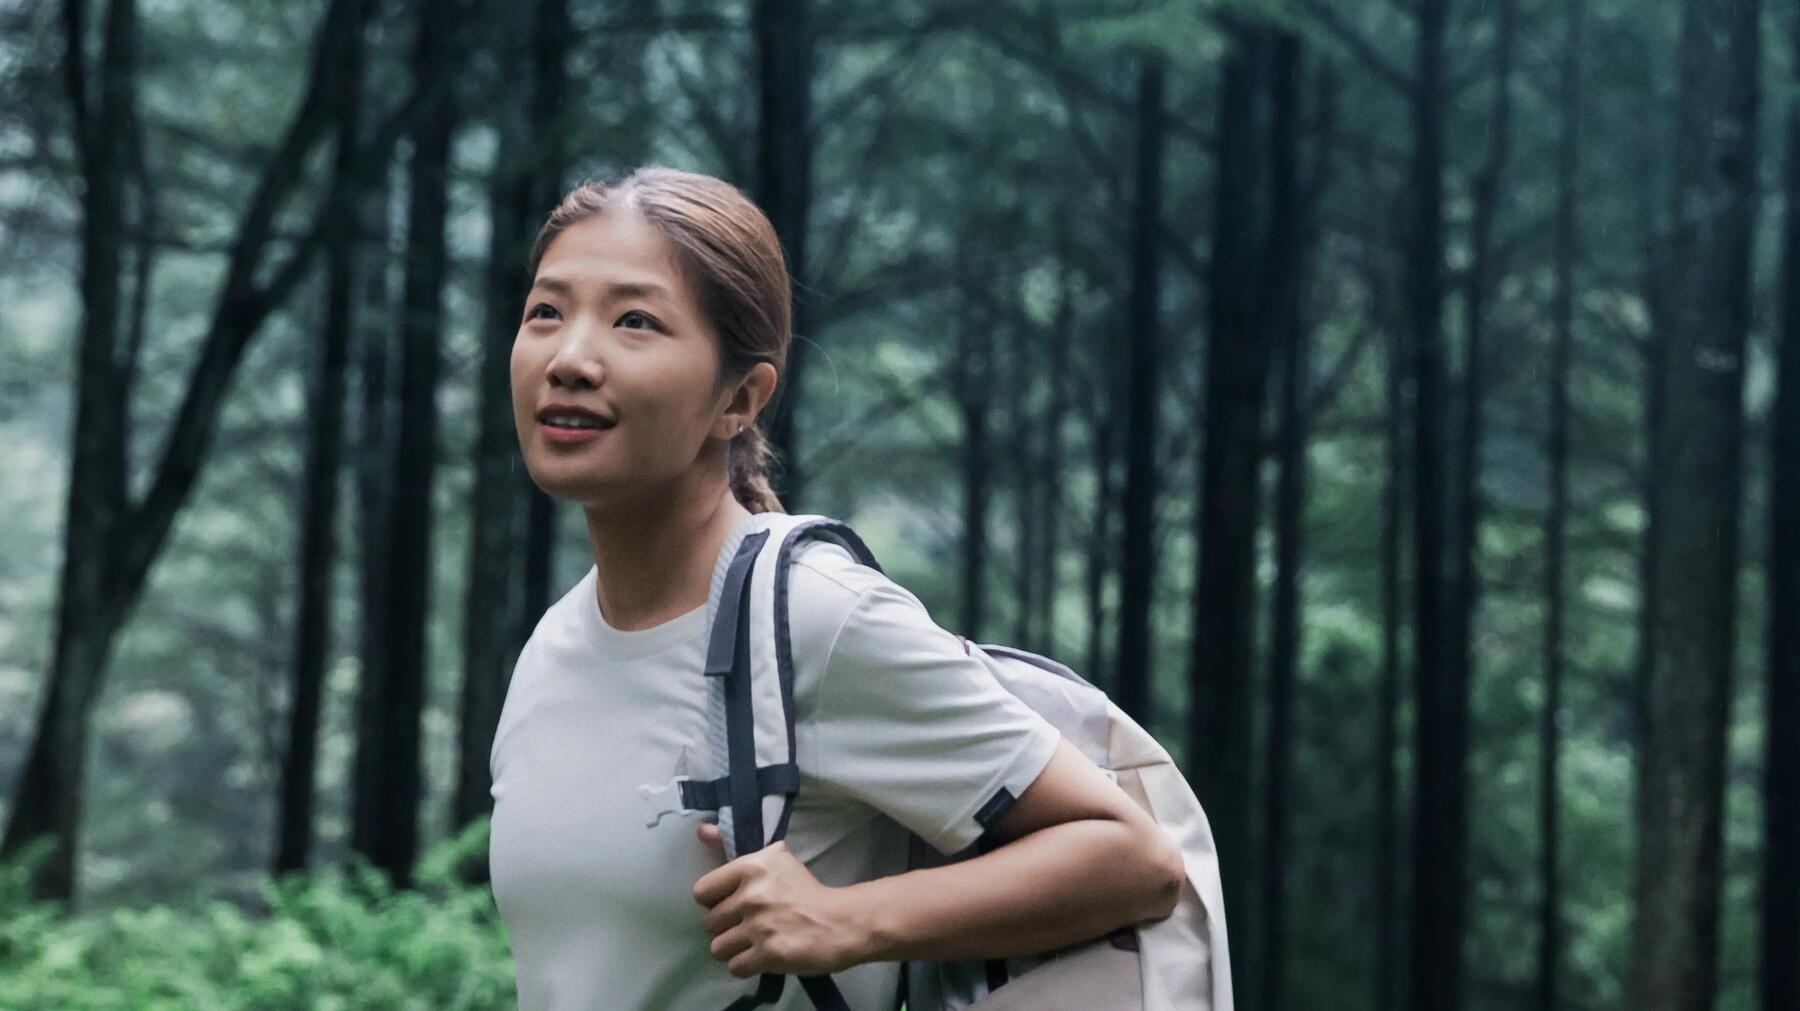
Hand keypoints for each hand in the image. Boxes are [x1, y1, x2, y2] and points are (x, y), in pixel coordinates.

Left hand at [692, 823, 867, 978]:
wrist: (841, 922)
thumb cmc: (806, 890)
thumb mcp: (775, 858)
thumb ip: (730, 846)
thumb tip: (700, 831)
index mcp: (751, 867)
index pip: (702, 892)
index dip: (714, 901)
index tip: (730, 903)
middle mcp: (751, 896)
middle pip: (709, 923)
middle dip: (726, 927)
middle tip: (747, 925)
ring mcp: (759, 927)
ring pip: (717, 948)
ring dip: (733, 949)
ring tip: (752, 943)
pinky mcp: (769, 955)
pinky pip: (735, 967)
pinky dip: (746, 965)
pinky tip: (761, 957)